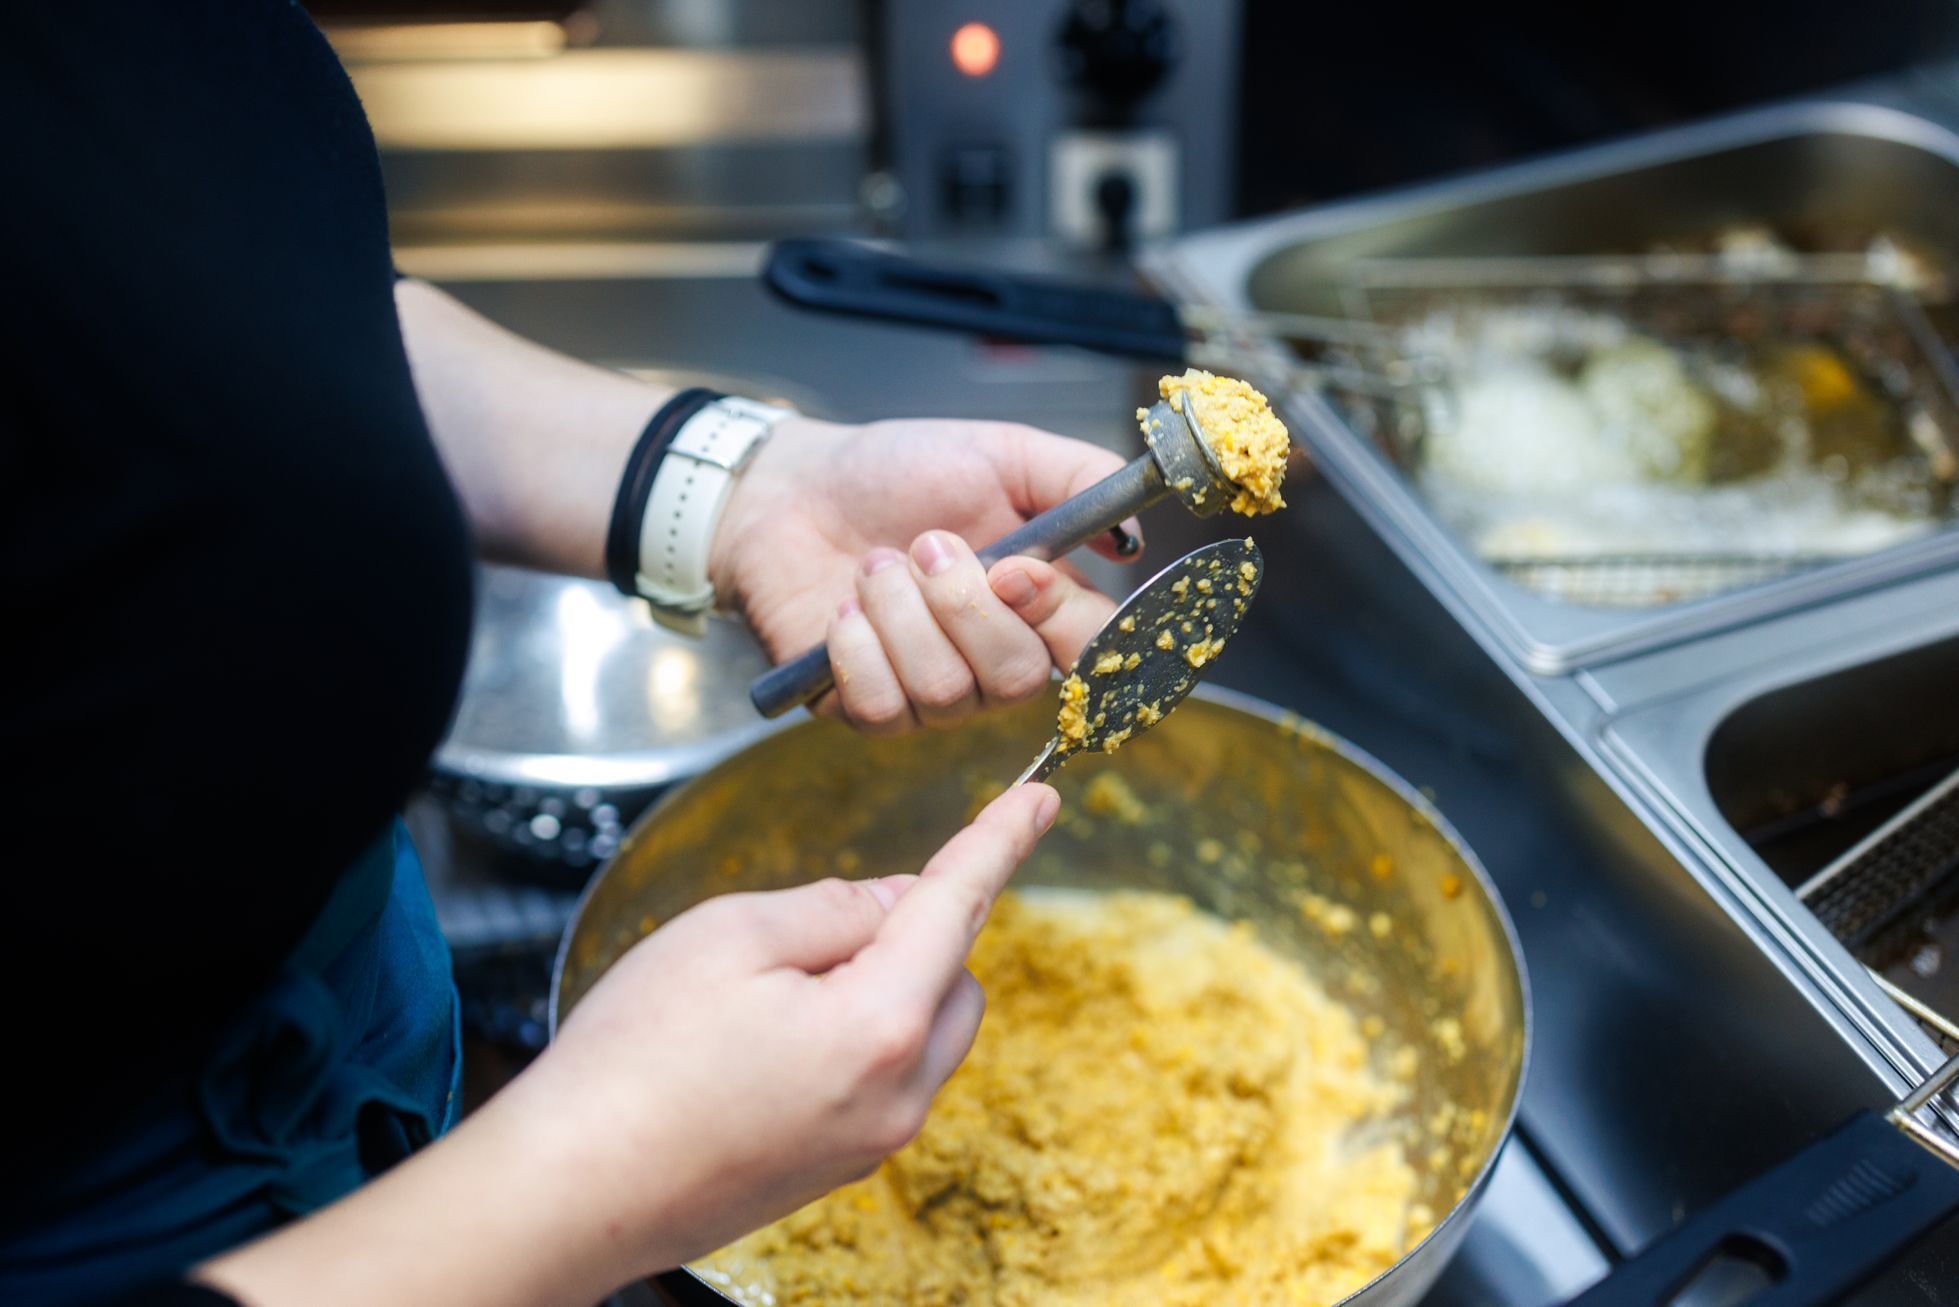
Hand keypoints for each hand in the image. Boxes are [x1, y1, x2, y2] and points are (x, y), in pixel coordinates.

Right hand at [516, 784, 1059, 1279]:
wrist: (569, 1193)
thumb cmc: (633, 1063)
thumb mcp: (728, 936)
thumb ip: (831, 907)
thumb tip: (893, 904)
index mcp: (880, 1025)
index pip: (959, 906)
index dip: (999, 840)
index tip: (1040, 798)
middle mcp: (897, 1095)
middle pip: (954, 978)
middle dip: (913, 933)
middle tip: (812, 927)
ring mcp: (872, 1142)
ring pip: (924, 1032)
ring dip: (882, 988)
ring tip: (766, 995)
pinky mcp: (839, 1169)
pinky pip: (884, 1079)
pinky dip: (855, 1036)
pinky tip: (762, 1042)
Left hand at [709, 417, 1143, 732]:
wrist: (796, 487)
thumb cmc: (898, 471)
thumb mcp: (1001, 453)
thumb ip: (1078, 477)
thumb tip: (1134, 538)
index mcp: (1041, 604)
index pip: (1095, 649)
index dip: (1060, 619)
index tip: (1015, 568)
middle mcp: (995, 660)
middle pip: (1019, 680)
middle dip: (963, 607)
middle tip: (925, 544)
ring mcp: (932, 694)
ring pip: (946, 692)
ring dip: (901, 612)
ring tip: (875, 562)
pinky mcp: (868, 710)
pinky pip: (882, 707)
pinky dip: (858, 646)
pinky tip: (843, 609)